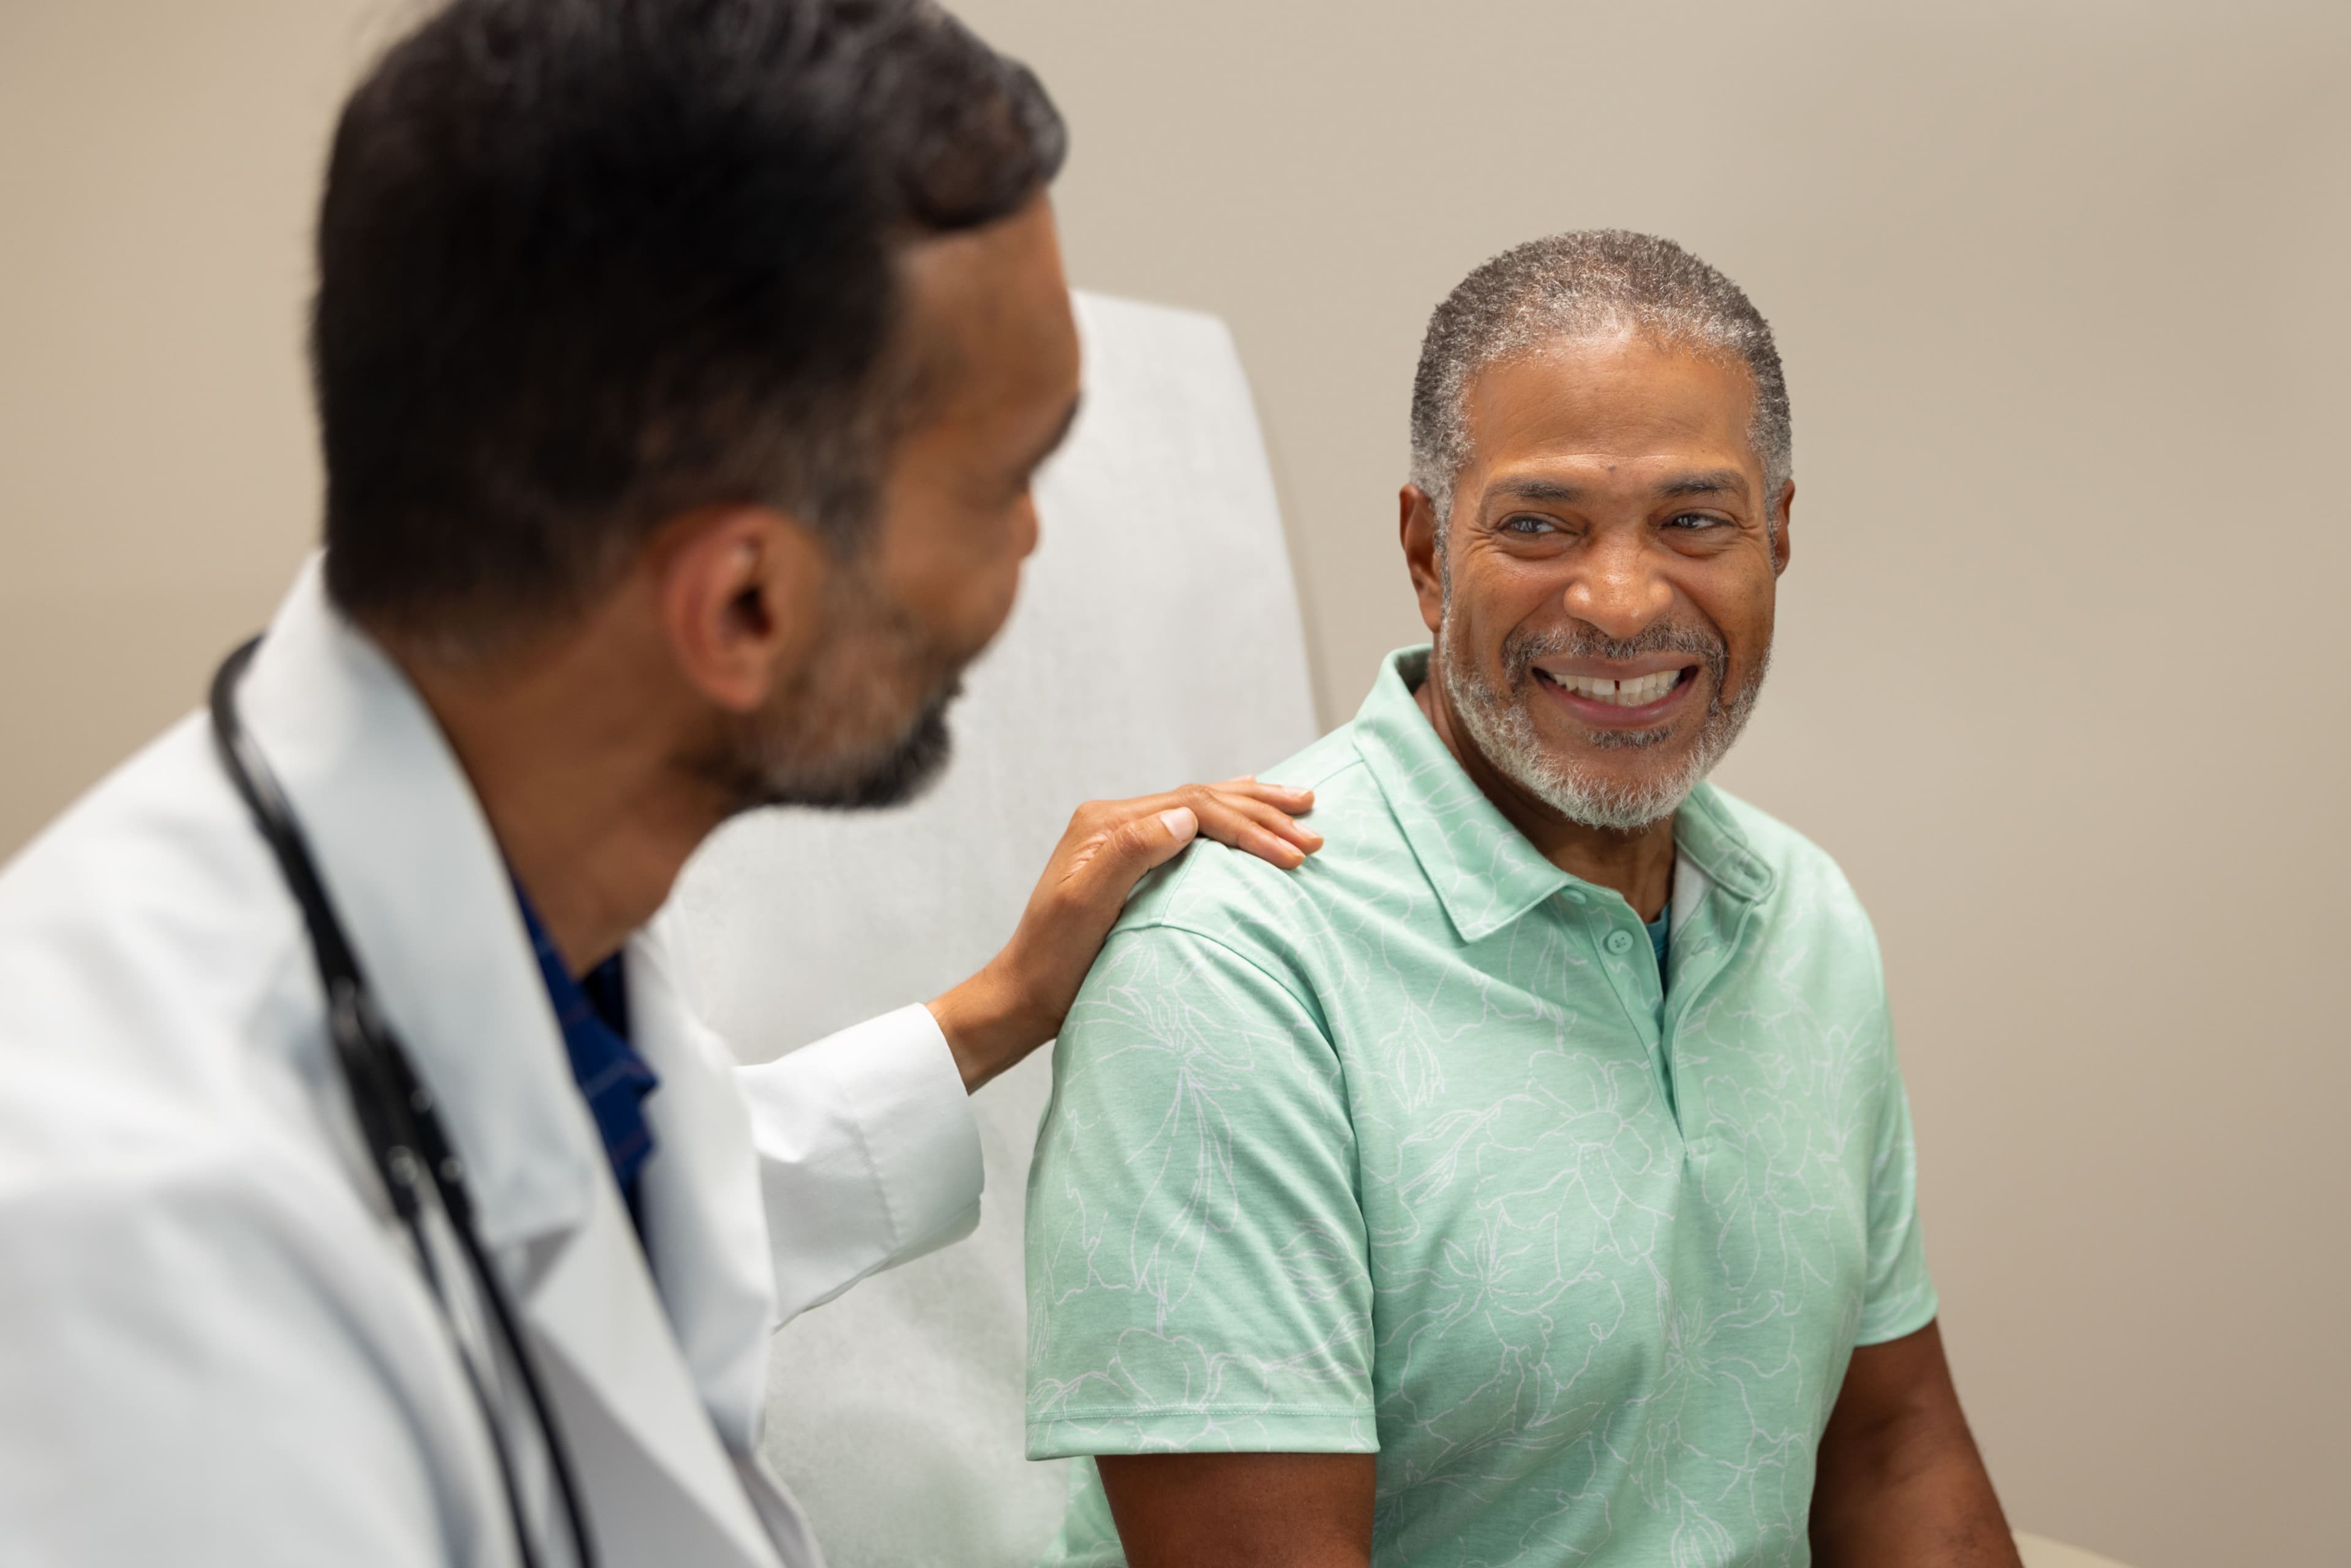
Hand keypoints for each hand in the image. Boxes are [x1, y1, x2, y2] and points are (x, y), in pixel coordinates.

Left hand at [928, 778, 1318, 1090]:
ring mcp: (1122, 838)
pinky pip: (1192, 828)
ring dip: (1254, 809)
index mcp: (1105, 824)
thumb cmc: (1053, 961)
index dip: (1249, 828)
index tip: (1296, 855)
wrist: (1024, 996)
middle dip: (1263, 811)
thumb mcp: (1083, 907)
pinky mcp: (1131, 861)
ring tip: (1302, 804)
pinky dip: (1230, 820)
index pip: (1195, 809)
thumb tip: (1185, 817)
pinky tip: (1250, 814)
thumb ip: (1128, 854)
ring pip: (1202, 807)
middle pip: (1204, 800)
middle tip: (1314, 824)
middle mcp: (1113, 821)